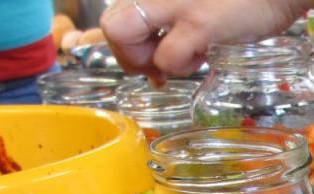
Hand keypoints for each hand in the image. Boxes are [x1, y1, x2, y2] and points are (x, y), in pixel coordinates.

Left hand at [100, 0, 306, 81]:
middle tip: (159, 65)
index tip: (139, 58)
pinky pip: (167, 56)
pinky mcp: (199, 21)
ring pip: (121, 34)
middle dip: (130, 56)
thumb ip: (173, 20)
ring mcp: (175, 3)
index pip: (113, 14)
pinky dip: (179, 67)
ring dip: (149, 60)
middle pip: (111, 25)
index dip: (118, 41)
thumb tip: (156, 66)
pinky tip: (202, 58)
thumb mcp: (199, 5)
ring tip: (183, 59)